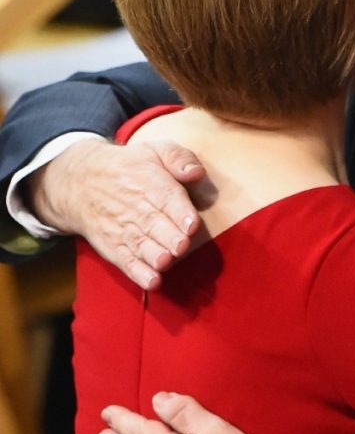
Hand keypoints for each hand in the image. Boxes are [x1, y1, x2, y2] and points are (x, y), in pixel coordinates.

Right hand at [26, 138, 204, 289]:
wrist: (79, 182)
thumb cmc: (130, 167)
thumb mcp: (154, 150)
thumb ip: (178, 157)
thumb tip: (196, 172)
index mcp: (150, 182)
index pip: (167, 196)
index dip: (180, 211)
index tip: (191, 224)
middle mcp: (136, 207)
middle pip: (154, 223)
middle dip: (169, 236)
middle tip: (181, 246)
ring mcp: (123, 230)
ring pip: (140, 245)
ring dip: (154, 256)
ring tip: (165, 262)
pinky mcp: (114, 247)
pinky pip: (126, 262)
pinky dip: (139, 273)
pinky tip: (152, 282)